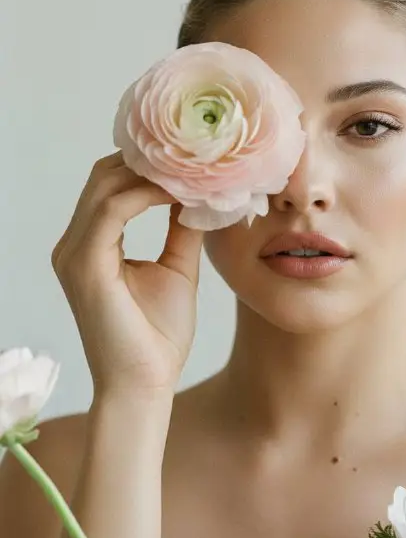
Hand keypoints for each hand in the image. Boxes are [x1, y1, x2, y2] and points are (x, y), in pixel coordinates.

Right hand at [51, 152, 203, 398]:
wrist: (145, 385)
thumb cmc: (158, 336)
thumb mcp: (176, 269)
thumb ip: (181, 229)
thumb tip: (199, 194)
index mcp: (91, 246)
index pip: (111, 187)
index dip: (147, 165)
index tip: (192, 155)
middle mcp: (74, 245)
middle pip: (104, 177)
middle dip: (148, 160)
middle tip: (195, 151)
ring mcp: (74, 253)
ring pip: (105, 186)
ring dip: (150, 172)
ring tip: (193, 166)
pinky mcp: (84, 264)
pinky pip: (112, 210)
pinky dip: (146, 194)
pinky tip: (180, 191)